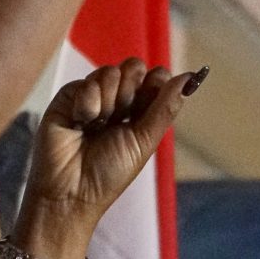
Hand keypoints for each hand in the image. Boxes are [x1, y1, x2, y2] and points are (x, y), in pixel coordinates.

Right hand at [18, 59, 203, 258]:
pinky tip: (80, 123)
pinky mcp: (69, 96)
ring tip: (97, 126)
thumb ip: (165, 108)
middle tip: (120, 118)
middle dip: (131, 91)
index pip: (156, 78)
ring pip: (111, 72)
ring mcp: (93, 96)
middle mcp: (117, 101)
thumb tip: (190, 77)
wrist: (71, 191)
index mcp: (139, 113)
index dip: (157, 82)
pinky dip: (88, 104)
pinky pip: (87, 82)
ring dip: (108, 101)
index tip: (150, 100)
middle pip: (135, 67)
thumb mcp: (144, 142)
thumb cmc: (108, 175)